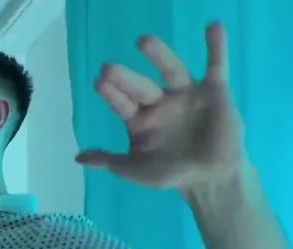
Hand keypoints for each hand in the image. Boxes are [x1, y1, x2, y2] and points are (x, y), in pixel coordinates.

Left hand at [76, 22, 245, 190]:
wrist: (209, 177)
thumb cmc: (170, 172)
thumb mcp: (135, 170)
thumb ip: (109, 161)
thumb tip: (76, 158)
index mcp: (139, 118)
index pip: (122, 104)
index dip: (112, 94)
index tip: (99, 82)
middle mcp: (159, 101)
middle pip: (141, 86)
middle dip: (126, 78)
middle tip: (109, 68)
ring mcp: (185, 94)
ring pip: (171, 70)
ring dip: (158, 55)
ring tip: (143, 41)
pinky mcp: (214, 91)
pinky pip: (216, 65)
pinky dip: (216, 47)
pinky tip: (212, 27)